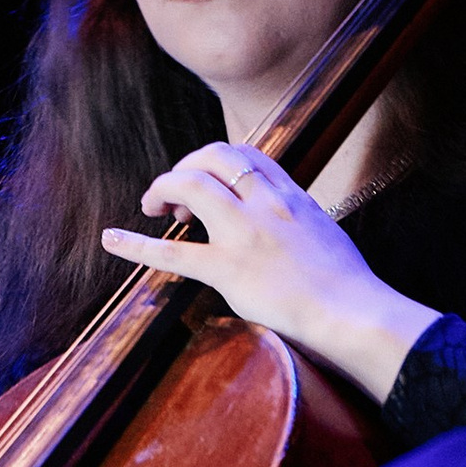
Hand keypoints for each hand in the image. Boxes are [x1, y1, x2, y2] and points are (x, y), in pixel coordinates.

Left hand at [103, 140, 439, 401]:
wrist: (353, 311)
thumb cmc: (346, 283)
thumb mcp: (323, 231)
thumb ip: (296, 218)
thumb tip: (282, 221)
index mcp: (291, 195)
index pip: (246, 155)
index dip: (216, 160)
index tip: (205, 178)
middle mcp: (266, 204)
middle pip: (214, 157)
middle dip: (187, 166)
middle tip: (174, 194)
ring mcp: (245, 233)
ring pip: (191, 184)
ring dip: (163, 187)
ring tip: (152, 207)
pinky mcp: (228, 269)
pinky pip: (172, 252)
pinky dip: (135, 244)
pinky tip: (112, 240)